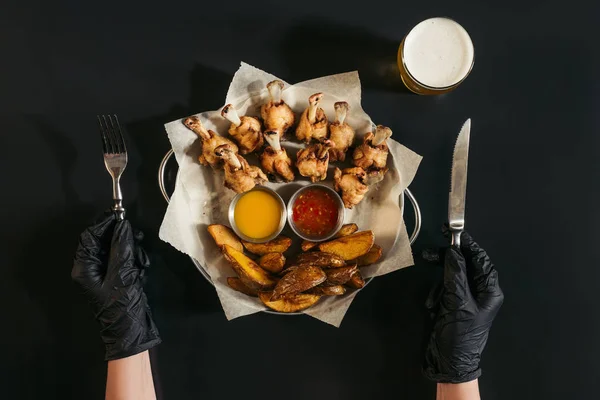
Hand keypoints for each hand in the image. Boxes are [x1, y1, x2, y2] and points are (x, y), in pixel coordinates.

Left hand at [72, 214, 160, 360]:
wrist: (131, 333)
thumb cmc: (121, 306)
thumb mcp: (122, 274)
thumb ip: (122, 247)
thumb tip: (122, 225)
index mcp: (84, 268)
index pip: (90, 236)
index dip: (104, 223)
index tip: (121, 215)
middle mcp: (91, 269)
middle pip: (103, 241)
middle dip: (121, 238)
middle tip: (137, 237)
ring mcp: (104, 274)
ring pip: (117, 250)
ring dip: (131, 251)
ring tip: (141, 261)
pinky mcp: (117, 278)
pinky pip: (125, 261)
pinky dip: (134, 261)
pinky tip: (141, 270)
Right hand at [423, 231, 503, 382]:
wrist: (449, 362)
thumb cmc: (460, 336)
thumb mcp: (458, 303)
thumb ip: (455, 275)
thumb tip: (453, 253)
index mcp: (489, 291)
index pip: (481, 260)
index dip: (468, 246)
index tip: (454, 234)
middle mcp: (479, 292)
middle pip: (465, 266)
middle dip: (448, 261)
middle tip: (432, 253)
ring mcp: (465, 298)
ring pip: (451, 276)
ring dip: (440, 281)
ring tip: (433, 294)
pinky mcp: (453, 304)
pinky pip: (443, 289)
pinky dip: (436, 293)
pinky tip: (434, 305)